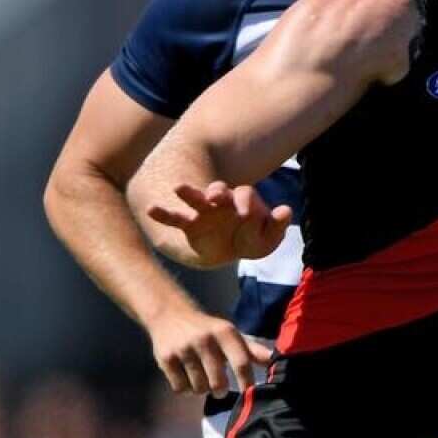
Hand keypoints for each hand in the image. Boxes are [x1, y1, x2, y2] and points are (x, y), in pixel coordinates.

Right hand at [146, 181, 292, 266]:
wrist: (230, 250)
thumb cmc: (252, 238)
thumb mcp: (268, 237)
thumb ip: (276, 225)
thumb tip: (286, 210)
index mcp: (243, 200)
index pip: (246, 196)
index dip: (248, 204)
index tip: (248, 214)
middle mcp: (223, 201)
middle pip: (220, 190)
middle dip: (219, 191)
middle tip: (216, 195)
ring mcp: (204, 212)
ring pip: (195, 198)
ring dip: (189, 192)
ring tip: (178, 188)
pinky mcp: (190, 225)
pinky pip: (175, 219)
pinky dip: (163, 214)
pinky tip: (151, 210)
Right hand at [147, 307, 273, 395]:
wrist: (169, 314)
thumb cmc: (207, 329)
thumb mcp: (230, 334)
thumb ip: (252, 350)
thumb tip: (275, 361)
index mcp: (225, 332)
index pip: (241, 362)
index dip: (247, 382)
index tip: (250, 394)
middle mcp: (205, 340)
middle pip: (218, 383)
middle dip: (220, 390)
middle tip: (220, 387)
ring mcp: (184, 349)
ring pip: (199, 388)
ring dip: (201, 389)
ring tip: (201, 376)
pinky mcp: (165, 359)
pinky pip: (180, 388)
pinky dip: (184, 389)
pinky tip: (186, 376)